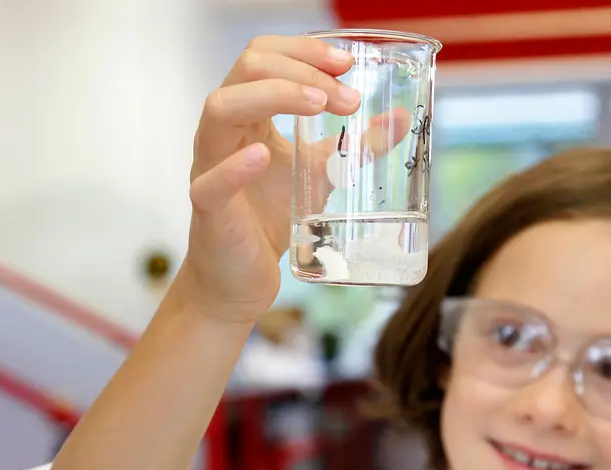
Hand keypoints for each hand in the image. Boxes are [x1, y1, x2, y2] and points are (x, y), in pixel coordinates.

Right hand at [180, 36, 410, 323]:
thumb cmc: (270, 218)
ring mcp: (210, 166)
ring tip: (319, 103)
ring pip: (221, 108)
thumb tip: (401, 119)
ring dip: (274, 96)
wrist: (241, 278)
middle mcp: (224, 131)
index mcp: (247, 114)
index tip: (346, 64)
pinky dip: (236, 166)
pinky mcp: (209, 209)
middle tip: (347, 97)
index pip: (263, 56)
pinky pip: (211, 181)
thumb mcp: (321, 174)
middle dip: (302, 71)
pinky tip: (264, 155)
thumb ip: (356, 146)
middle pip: (247, 69)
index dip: (303, 50)